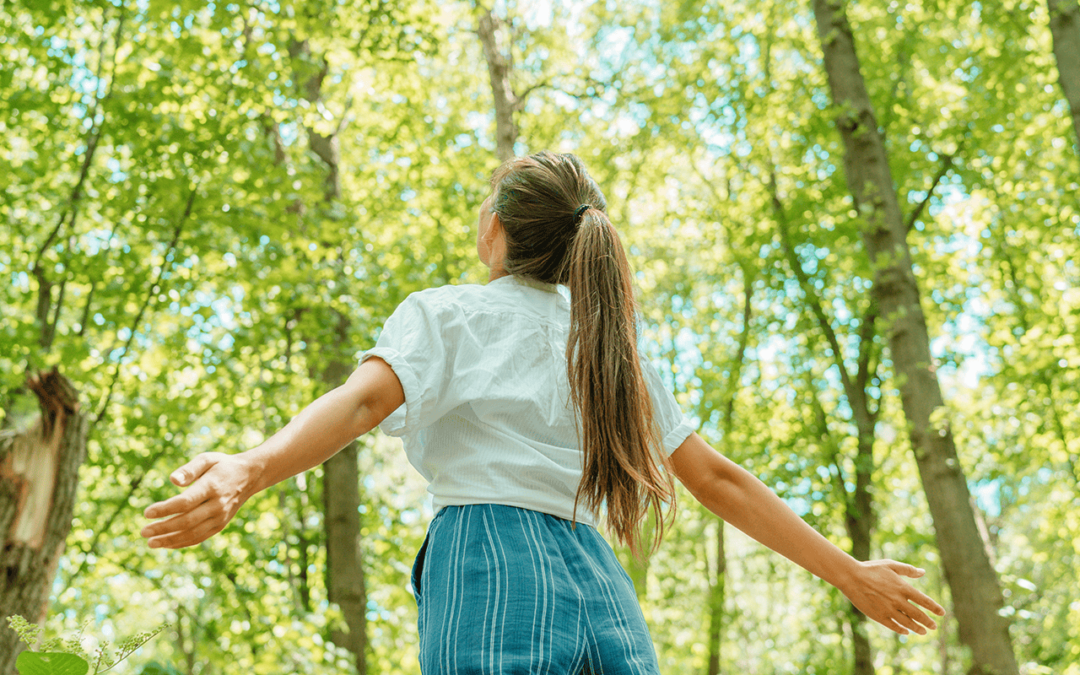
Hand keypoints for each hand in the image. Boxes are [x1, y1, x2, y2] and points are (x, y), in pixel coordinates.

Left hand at [140, 452, 258, 548]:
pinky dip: (182, 543)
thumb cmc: (222, 465)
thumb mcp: (207, 459)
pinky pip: (199, 537)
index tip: (147, 513)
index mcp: (212, 487)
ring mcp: (220, 517)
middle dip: (163, 528)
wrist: (249, 476)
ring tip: (151, 542)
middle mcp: (217, 505)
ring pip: (193, 533)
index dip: (165, 509)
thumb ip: (189, 469)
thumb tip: (172, 480)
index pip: (185, 502)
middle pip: (187, 521)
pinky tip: (166, 544)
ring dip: (170, 540)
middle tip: (143, 531)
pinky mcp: (220, 525)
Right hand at [840, 560, 945, 634]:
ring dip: (917, 628)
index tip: (942, 613)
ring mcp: (888, 610)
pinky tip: (906, 631)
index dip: (935, 608)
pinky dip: (901, 630)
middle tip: (934, 626)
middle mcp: (898, 600)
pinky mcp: (878, 616)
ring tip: (923, 632)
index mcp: (903, 587)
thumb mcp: (891, 565)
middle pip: (918, 615)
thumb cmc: (871, 569)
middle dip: (928, 622)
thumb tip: (923, 572)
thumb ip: (908, 569)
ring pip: (907, 623)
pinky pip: (893, 626)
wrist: (851, 577)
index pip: (924, 601)